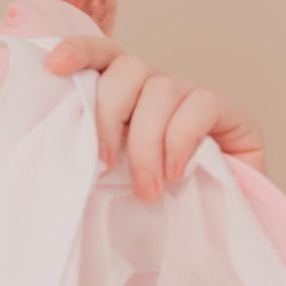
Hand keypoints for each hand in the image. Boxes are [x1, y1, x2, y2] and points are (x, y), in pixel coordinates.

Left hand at [45, 36, 268, 201]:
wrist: (209, 235)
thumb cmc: (151, 207)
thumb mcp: (110, 178)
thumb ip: (90, 152)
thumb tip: (57, 140)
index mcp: (123, 96)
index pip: (101, 55)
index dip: (80, 51)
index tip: (54, 66)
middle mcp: (156, 88)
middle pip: (128, 68)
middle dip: (108, 114)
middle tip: (103, 163)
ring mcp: (193, 96)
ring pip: (161, 88)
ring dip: (146, 142)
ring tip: (147, 188)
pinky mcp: (230, 113)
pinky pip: (200, 105)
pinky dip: (181, 141)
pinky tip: (177, 173)